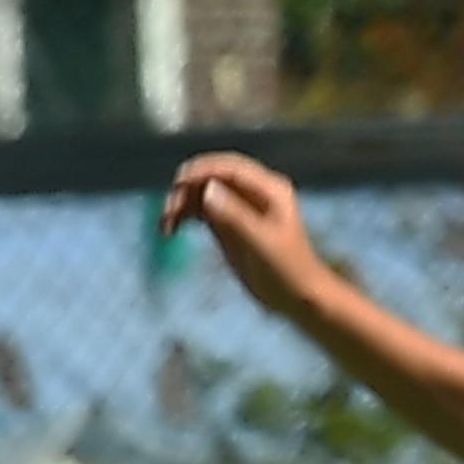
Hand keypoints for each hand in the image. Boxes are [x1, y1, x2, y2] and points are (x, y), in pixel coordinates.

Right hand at [161, 152, 329, 320]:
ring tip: (166, 224)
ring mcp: (239, 207)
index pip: (230, 167)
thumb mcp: (261, 242)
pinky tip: (170, 229)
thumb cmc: (288, 269)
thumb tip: (208, 190)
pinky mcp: (227, 224)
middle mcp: (253, 192)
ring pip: (201, 193)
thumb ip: (235, 216)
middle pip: (212, 176)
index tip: (179, 182)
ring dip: (181, 203)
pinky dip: (183, 216)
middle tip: (170, 210)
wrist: (297, 297)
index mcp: (269, 189)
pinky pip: (200, 210)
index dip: (203, 169)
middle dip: (187, 188)